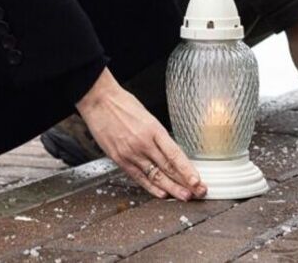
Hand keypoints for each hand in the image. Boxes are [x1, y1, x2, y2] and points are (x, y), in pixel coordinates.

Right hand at [77, 68, 205, 200]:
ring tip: (184, 196)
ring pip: (154, 176)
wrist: (98, 101)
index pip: (174, 155)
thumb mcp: (148, 116)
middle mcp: (143, 143)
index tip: (197, 181)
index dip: (187, 170)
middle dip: (184, 182)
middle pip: (167, 168)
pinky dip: (150, 187)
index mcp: (154, 129)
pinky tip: (161, 194)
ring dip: (171, 188)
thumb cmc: (123, 104)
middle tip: (198, 192)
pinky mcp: (119, 159)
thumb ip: (159, 135)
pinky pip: (137, 177)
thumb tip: (172, 152)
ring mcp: (130, 153)